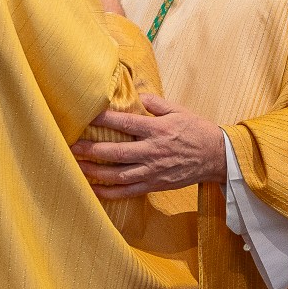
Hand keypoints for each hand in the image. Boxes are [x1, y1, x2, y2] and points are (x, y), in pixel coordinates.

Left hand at [69, 93, 225, 197]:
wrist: (217, 157)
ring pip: (119, 175)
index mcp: (157, 130)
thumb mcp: (179, 110)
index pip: (125, 124)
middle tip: (70, 146)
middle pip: (116, 153)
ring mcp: (153, 171)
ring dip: (95, 172)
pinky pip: (129, 192)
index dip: (104, 120)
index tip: (85, 117)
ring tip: (76, 167)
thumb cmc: (196, 130)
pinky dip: (110, 193)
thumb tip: (137, 95)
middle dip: (91, 150)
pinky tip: (94, 189)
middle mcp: (153, 151)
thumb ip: (156, 103)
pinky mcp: (155, 185)